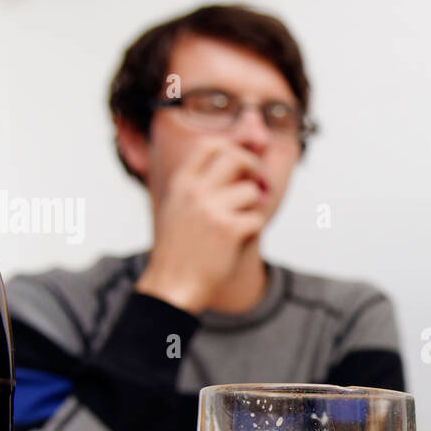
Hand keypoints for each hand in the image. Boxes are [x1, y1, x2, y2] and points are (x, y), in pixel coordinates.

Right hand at [135, 138, 266, 313]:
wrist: (172, 286)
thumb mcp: (178, 208)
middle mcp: (195, 191)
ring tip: (237, 227)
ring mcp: (211, 209)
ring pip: (251, 192)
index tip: (241, 161)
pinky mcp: (228, 230)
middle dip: (254, 168)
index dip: (232, 147)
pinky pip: (256, 219)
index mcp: (181, 183)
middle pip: (236, 157)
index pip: (209, 144)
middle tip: (258, 185)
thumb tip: (236, 159)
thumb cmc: (178, 251)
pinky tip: (236, 243)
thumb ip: (201, 185)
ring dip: (253, 209)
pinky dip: (253, 231)